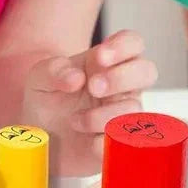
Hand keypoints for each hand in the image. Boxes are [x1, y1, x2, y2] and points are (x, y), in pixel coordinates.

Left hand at [22, 30, 157, 175]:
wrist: (40, 138)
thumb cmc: (47, 101)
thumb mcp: (39, 79)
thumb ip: (54, 70)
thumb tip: (76, 77)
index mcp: (107, 63)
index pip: (133, 43)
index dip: (123, 46)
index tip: (99, 58)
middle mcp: (122, 86)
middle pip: (147, 71)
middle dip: (121, 77)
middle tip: (93, 87)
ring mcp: (124, 115)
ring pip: (134, 109)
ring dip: (103, 116)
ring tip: (75, 121)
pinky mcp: (121, 144)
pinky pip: (126, 143)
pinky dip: (103, 143)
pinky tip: (86, 141)